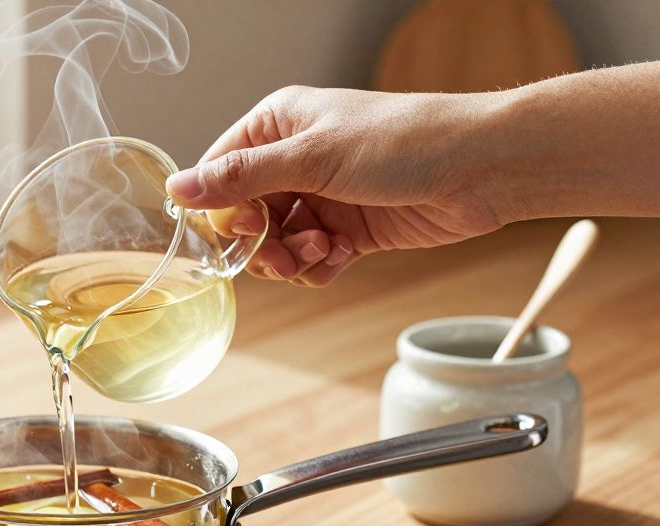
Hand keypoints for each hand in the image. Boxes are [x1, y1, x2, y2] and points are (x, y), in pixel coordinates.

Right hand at [167, 86, 505, 285]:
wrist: (481, 169)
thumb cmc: (404, 142)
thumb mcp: (312, 158)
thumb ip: (241, 178)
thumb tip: (178, 189)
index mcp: (278, 126)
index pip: (220, 172)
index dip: (221, 209)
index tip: (239, 233)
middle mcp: (296, 159)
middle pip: (245, 216)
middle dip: (260, 243)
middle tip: (282, 257)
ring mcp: (323, 195)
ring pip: (278, 243)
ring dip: (291, 258)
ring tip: (322, 253)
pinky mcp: (350, 228)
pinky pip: (312, 259)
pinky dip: (319, 267)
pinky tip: (340, 258)